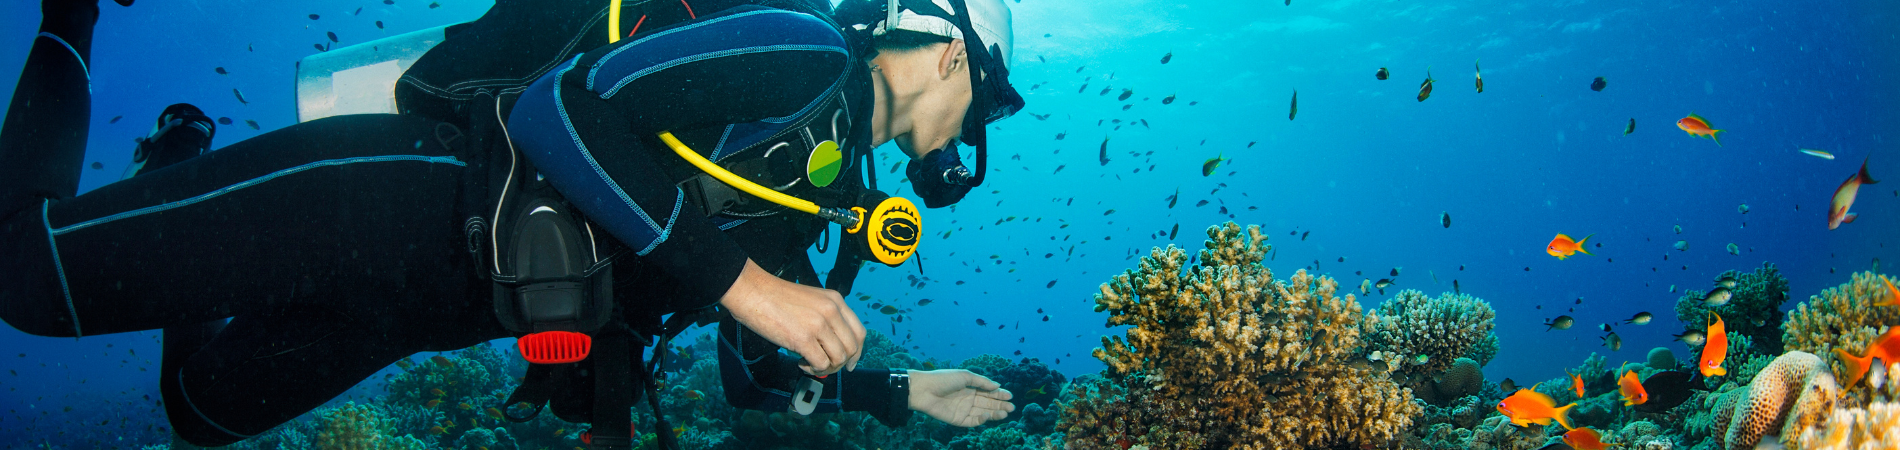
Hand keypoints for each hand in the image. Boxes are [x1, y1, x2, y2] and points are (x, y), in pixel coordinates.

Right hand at [720, 259, 865, 375]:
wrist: (752, 291)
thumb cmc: (775, 297)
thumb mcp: (811, 300)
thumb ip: (825, 317)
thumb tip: (832, 345)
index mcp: (835, 300)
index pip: (859, 332)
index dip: (856, 352)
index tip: (849, 363)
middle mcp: (831, 311)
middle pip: (851, 348)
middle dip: (840, 364)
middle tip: (824, 367)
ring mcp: (819, 325)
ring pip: (838, 359)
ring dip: (826, 368)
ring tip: (808, 363)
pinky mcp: (803, 338)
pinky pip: (821, 364)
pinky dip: (812, 369)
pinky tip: (800, 361)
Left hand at [908, 369, 1014, 426]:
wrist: (923, 390)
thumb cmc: (943, 379)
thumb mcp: (965, 376)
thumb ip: (982, 382)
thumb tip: (997, 386)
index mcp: (970, 387)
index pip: (988, 392)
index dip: (999, 394)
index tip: (1010, 396)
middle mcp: (968, 399)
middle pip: (988, 404)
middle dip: (1000, 405)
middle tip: (1012, 407)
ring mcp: (963, 410)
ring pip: (983, 413)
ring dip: (994, 413)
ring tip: (1005, 413)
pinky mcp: (957, 420)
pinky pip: (972, 421)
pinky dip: (981, 419)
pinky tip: (988, 415)